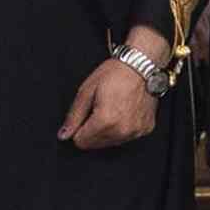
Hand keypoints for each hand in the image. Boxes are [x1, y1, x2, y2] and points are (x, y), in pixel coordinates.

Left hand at [58, 26, 167, 149]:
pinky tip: (125, 111)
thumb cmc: (116, 73)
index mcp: (106, 121)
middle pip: (95, 144)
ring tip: (113, 108)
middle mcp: (122, 130)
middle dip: (92, 131)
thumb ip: (74, 116)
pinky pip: (127, 137)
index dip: (79, 128)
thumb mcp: (87, 90)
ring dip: (108, 130)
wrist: (142, 65)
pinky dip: (123, 128)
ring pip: (111, 142)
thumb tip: (64, 134)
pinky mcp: (145, 128)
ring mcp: (136, 131)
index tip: (86, 115)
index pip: (81, 142)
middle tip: (100, 109)